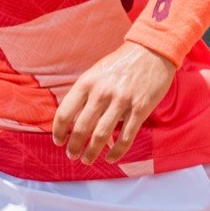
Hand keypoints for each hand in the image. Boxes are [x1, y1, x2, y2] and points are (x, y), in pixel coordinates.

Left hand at [51, 42, 175, 164]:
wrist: (151, 51)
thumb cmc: (121, 63)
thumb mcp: (96, 72)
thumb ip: (85, 93)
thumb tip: (73, 118)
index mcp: (87, 82)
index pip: (65, 112)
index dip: (58, 131)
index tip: (58, 141)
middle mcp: (101, 93)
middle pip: (81, 128)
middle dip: (74, 146)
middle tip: (72, 155)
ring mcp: (121, 101)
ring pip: (101, 135)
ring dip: (92, 152)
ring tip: (87, 160)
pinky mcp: (140, 109)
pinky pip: (126, 137)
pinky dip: (117, 151)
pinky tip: (111, 158)